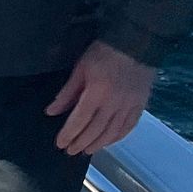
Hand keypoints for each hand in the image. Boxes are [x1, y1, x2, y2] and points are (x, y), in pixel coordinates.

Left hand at [46, 41, 156, 156]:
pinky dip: (118, 137)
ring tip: (87, 150)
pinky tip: (108, 141)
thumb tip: (51, 112)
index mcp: (97, 92)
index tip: (60, 144)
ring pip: (112, 132)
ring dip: (98, 144)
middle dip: (81, 143)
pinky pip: (129, 126)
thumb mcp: (81, 68)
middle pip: (95, 130)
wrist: (137, 40)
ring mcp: (129, 104)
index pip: (79, 120)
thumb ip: (67, 93)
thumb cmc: (106, 52)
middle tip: (70, 151)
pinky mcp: (141, 103)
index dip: (69, 135)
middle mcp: (114, 102)